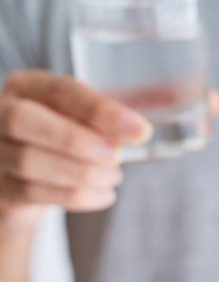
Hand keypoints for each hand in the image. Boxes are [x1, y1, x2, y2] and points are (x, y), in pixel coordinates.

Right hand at [0, 70, 151, 232]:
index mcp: (28, 85)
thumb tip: (136, 132)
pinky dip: (75, 195)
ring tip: (114, 176)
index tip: (140, 130)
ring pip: (28, 160)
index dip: (102, 110)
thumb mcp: (82, 116)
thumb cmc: (62, 134)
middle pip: (24, 120)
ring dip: (80, 172)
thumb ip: (105, 119)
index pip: (62, 91)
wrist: (26, 176)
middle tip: (116, 156)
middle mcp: (0, 112)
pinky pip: (31, 192)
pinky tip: (104, 195)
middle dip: (76, 140)